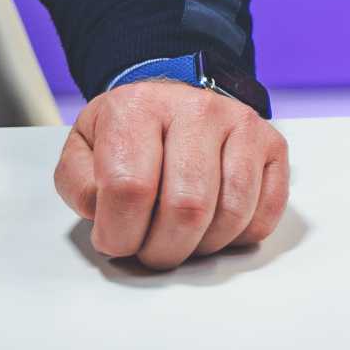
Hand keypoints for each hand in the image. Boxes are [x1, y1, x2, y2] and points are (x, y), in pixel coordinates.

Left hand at [53, 81, 289, 267]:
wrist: (174, 99)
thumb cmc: (131, 131)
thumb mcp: (85, 146)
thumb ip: (78, 181)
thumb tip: (101, 211)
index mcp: (139, 107)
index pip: (130, 187)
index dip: (119, 233)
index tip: (114, 239)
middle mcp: (196, 108)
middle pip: (186, 208)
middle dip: (162, 250)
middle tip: (149, 249)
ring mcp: (240, 124)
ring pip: (230, 214)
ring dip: (201, 247)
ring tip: (180, 237)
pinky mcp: (271, 144)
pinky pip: (264, 213)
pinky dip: (238, 237)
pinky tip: (214, 225)